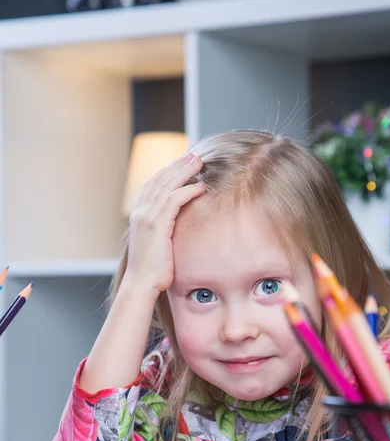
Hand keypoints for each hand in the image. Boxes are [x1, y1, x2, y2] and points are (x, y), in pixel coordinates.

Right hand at [125, 153, 204, 293]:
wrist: (141, 285)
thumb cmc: (151, 270)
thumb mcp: (156, 245)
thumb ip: (163, 230)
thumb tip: (177, 226)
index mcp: (139, 215)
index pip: (152, 185)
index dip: (168, 171)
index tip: (183, 163)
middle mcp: (140, 213)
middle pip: (159, 180)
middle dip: (177, 166)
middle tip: (194, 155)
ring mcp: (146, 218)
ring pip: (166, 187)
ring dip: (184, 173)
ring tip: (199, 163)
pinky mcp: (156, 226)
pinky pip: (173, 202)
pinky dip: (186, 192)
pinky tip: (199, 187)